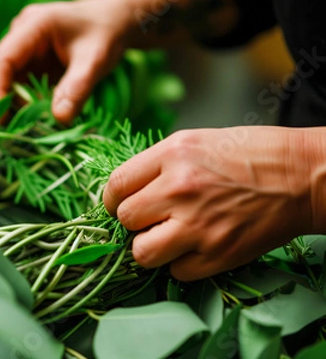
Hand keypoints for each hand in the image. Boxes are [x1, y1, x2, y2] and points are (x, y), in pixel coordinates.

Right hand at [0, 0, 128, 123]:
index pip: (1, 60)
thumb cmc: (107, 34)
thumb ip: (77, 89)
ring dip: (17, 105)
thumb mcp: (95, 61)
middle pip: (0, 72)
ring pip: (9, 81)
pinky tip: (41, 116)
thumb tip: (59, 119)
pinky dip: (28, 103)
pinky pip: (22, 85)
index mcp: (33, 25)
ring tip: (35, 126)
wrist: (118, 20)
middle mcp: (21, 34)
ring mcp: (24, 48)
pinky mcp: (31, 61)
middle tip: (21, 130)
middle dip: (6, 101)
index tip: (3, 119)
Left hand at [103, 126, 325, 280]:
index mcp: (172, 155)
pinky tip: (194, 247)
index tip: (119, 205)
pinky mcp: (218, 254)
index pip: (116, 185)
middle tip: (150, 218)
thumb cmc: (248, 154)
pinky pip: (176, 272)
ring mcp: (198, 225)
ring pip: (141, 253)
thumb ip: (156, 165)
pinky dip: (180, 263)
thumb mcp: (194, 142)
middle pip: (124, 219)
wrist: (301, 176)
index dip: (112, 199)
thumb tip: (126, 192)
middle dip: (132, 221)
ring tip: (166, 237)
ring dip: (149, 247)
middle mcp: (180, 189)